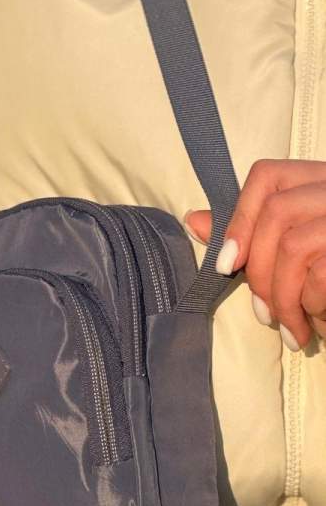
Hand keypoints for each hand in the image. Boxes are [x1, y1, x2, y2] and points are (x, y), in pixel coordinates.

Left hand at [184, 159, 325, 349]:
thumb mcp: (295, 247)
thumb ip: (251, 232)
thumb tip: (193, 221)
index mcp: (321, 179)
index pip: (267, 174)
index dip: (239, 218)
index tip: (227, 265)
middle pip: (276, 212)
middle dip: (259, 269)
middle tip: (261, 314)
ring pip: (295, 246)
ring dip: (282, 298)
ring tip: (288, 330)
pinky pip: (321, 274)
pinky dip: (311, 307)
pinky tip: (315, 327)